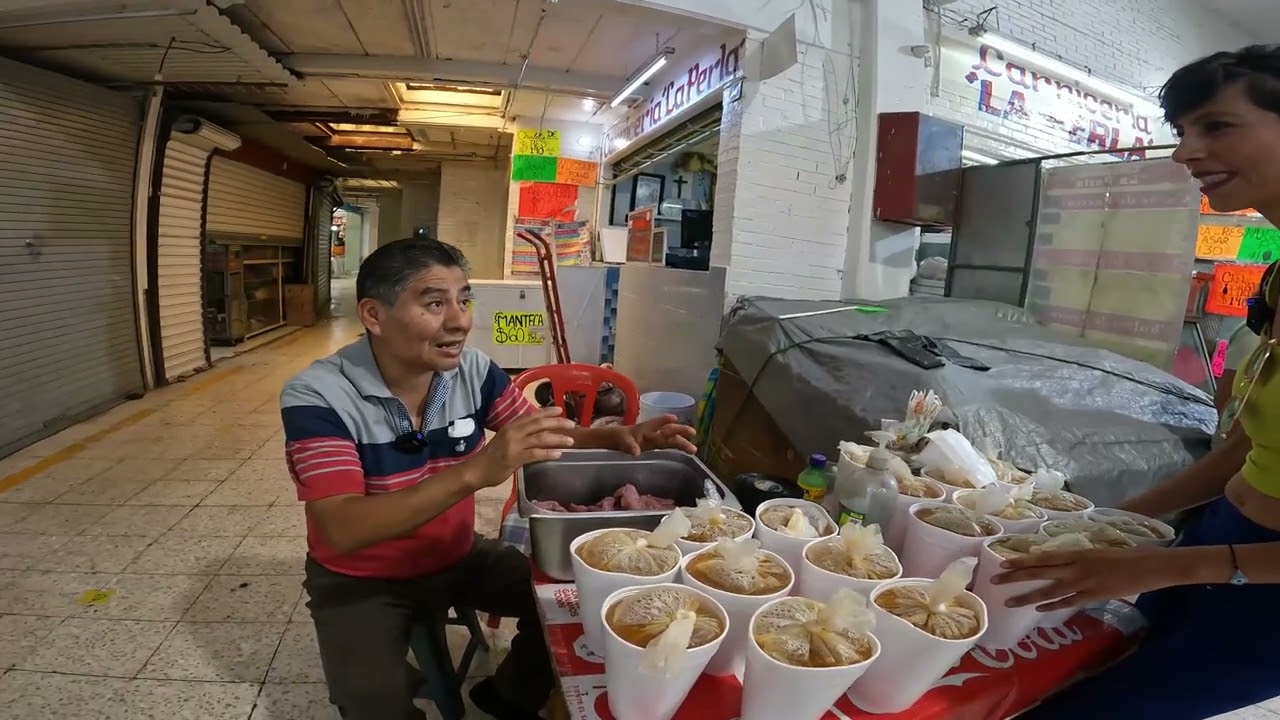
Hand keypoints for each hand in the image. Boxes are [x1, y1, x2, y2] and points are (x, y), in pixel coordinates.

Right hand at [476, 407, 575, 483]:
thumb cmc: (492, 456)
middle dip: (557, 423)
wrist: (477, 470)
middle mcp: (513, 432)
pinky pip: (535, 454)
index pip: (532, 415)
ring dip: (557, 438)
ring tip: (570, 440)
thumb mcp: (506, 439)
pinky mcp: (514, 458)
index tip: (560, 409)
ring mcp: (514, 445)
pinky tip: (558, 454)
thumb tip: (538, 431)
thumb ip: (520, 434)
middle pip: (539, 424)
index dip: (547, 411)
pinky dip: (548, 453)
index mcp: (511, 426)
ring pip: (540, 438)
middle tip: (572, 425)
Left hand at [614, 414, 697, 455]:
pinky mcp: (658, 444)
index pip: (656, 423)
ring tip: (694, 449)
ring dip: (682, 442)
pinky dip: (679, 446)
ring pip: (672, 439)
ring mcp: (657, 438)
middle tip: (693, 432)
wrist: (620, 439)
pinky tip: (689, 451)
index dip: (664, 420)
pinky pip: (670, 444)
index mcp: (646, 428)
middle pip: (669, 431)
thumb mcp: (622, 441)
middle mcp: (654, 431)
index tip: (673, 418)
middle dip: (680, 431)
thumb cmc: (621, 437)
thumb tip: (636, 452)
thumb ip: (629, 446)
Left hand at [990, 546, 1181, 611]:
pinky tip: (1039, 610)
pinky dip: (1053, 606)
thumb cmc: (1129, 554)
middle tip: (994, 580)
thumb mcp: (1100, 550)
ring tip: (1009, 601)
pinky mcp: (1095, 596)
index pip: (1043, 557)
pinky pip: (1069, 602)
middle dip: (1016, 577)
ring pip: (1050, 590)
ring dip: (1028, 596)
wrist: (1152, 565)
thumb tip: (1065, 562)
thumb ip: (1081, 557)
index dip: (1022, 561)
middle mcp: (1077, 566)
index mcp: (1078, 552)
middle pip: (1040, 571)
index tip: (1003, 563)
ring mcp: (1085, 582)